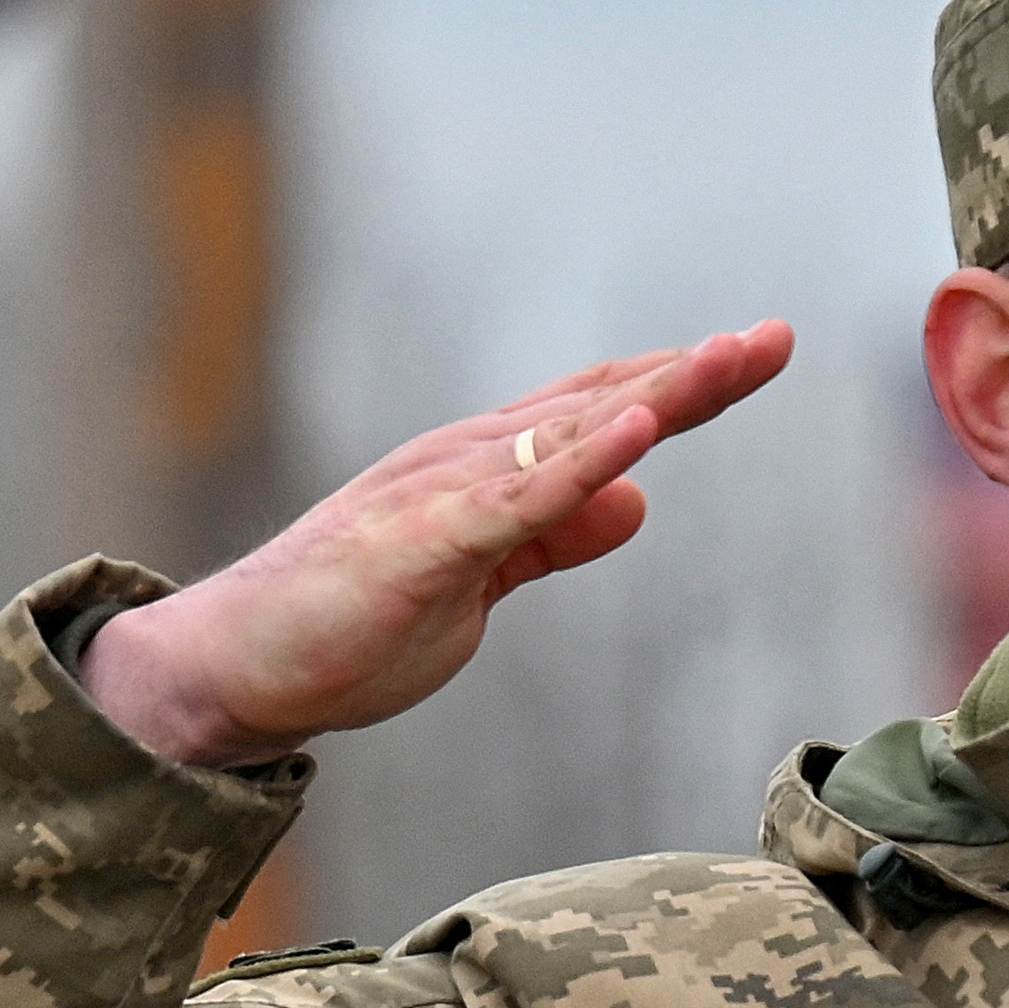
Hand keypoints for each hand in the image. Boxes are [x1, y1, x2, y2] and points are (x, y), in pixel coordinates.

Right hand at [82, 324, 794, 768]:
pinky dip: (578, 462)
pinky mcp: (418, 542)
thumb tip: (639, 501)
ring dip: (652, 396)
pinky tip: (635, 434)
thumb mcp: (481, 583)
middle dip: (692, 373)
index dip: (682, 383)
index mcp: (483, 471)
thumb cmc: (345, 627)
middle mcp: (466, 461)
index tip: (759, 353)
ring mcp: (440, 496)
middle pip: (598, 402)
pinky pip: (513, 499)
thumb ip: (555, 537)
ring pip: (565, 434)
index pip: (598, 410)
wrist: (233, 669)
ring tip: (727, 361)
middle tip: (775, 338)